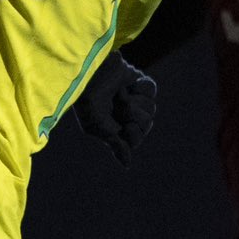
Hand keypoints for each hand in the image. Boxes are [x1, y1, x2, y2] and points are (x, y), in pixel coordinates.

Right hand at [72, 51, 156, 165]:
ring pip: (151, 108)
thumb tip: (127, 165)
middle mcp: (125, 114)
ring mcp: (133, 97)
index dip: (134, 134)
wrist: (87, 73)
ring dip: (135, 102)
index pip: (136, 138)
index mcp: (115, 128)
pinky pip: (151, 90)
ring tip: (119, 94)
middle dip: (134, 116)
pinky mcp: (137, 81)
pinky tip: (127, 86)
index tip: (123, 126)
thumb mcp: (98, 128)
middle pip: (146, 124)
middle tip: (118, 106)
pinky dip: (140, 88)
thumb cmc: (87, 102)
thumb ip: (115, 145)